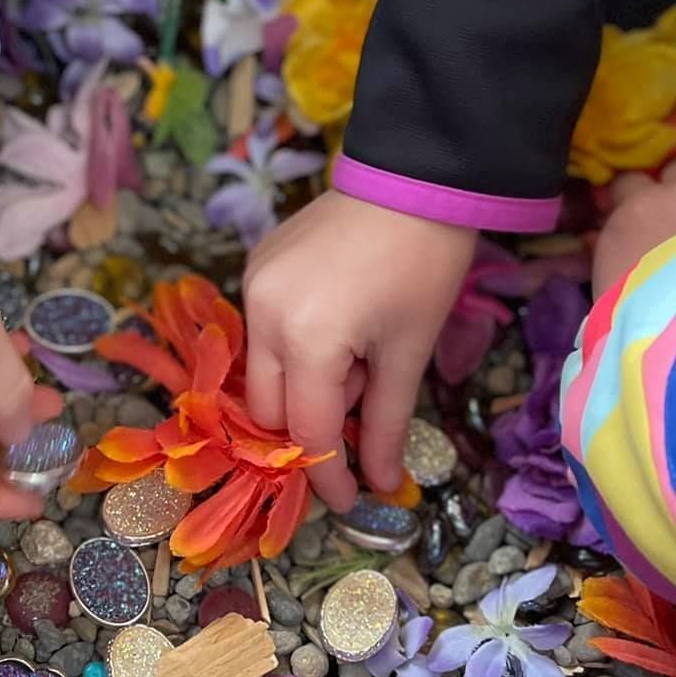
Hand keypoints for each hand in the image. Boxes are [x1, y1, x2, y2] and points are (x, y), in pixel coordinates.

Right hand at [243, 190, 474, 511]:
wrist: (411, 177)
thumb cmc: (424, 266)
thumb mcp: (410, 351)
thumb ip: (388, 423)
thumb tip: (382, 485)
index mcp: (308, 341)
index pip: (308, 431)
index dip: (329, 473)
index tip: (352, 499)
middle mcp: (263, 316)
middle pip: (269, 409)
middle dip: (310, 427)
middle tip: (361, 412)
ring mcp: (251, 287)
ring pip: (260, 373)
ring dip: (303, 386)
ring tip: (356, 355)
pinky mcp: (253, 267)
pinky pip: (260, 332)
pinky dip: (292, 349)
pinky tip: (336, 324)